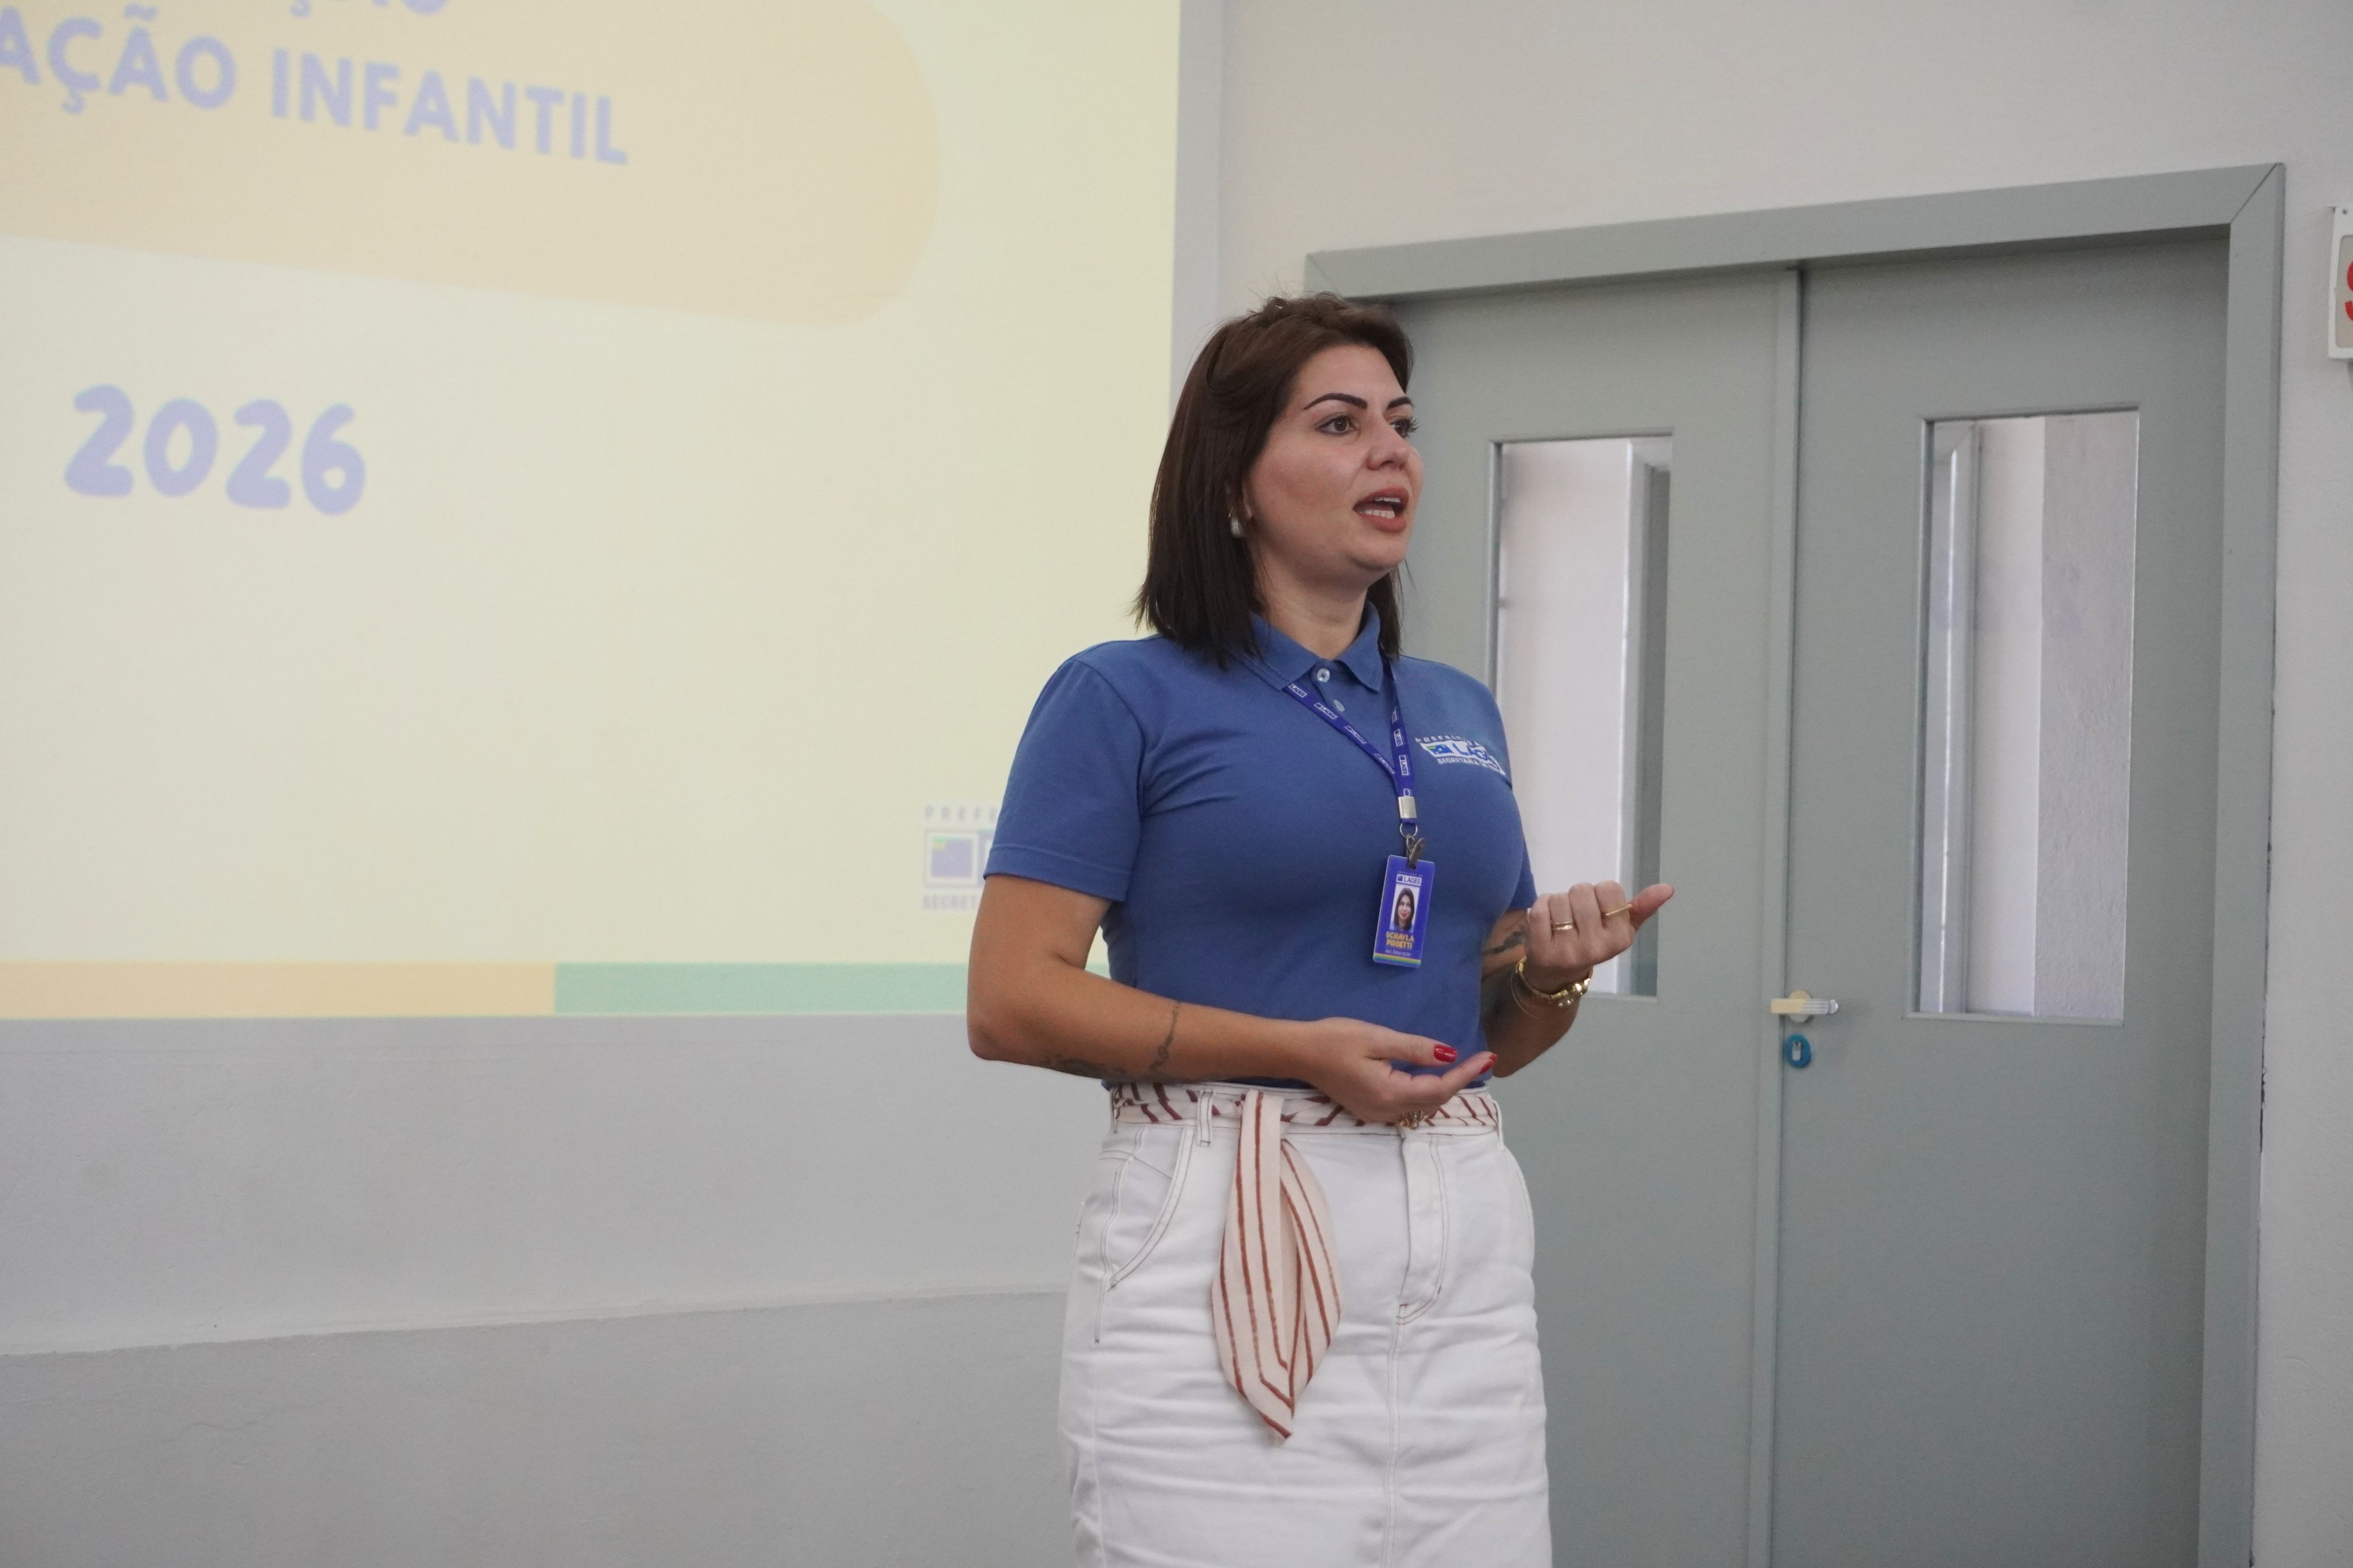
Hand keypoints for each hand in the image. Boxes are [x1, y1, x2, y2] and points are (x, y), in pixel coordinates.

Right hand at [1291, 1018, 1494, 1124]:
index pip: (1440, 1088)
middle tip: (1480, 1060)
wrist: (1299, 1053)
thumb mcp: (1378, 1038)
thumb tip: (1449, 1055)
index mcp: (1390, 1093)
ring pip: (1422, 1108)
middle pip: (1435, 1102)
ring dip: (1443, 1090)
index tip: (1488, 1057)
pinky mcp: (1369, 1111)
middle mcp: (1386, 1111)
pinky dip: (1424, 1094)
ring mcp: (1376, 1115)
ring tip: (1462, 1068)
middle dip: (1459, 1082)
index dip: (1466, 1073)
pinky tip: (1430, 1077)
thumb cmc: (1335, 1039)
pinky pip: (1407, 1107)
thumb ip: (1415, 1049)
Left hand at [1520, 880, 1674, 988]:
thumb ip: (1642, 908)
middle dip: (1578, 898)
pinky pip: (1539, 909)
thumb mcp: (1621, 928)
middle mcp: (1595, 947)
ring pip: (1559, 898)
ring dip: (1558, 904)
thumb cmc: (1592, 943)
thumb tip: (1667, 888)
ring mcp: (1566, 950)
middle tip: (1577, 918)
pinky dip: (1540, 908)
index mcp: (1619, 939)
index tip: (1599, 912)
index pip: (1609, 889)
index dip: (1601, 895)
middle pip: (1582, 890)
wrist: (1558, 975)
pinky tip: (1546, 924)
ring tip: (1562, 922)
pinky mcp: (1540, 950)